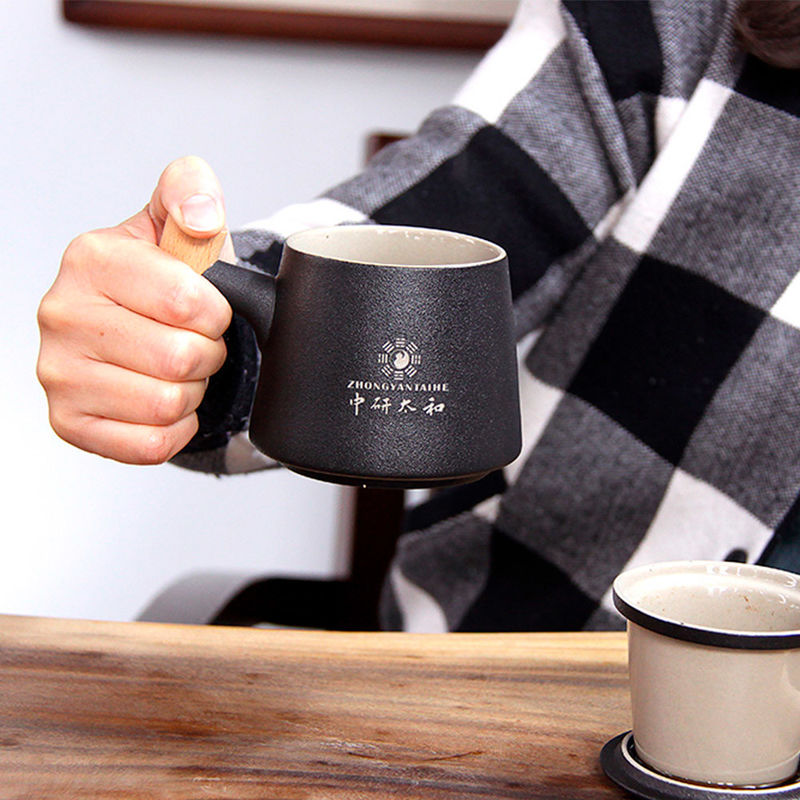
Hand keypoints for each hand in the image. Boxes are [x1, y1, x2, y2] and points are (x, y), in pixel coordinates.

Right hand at [37, 156, 232, 463]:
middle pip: (180, 359)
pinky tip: (164, 400)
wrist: (142, 325)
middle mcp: (60, 314)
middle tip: (192, 340)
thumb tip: (200, 213)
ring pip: (167, 405)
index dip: (216, 313)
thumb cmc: (168, 279)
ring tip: (175, 367)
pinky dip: (174, 427)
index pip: (187, 302)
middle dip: (207, 354)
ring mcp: (58, 373)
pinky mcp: (68, 422)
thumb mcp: (184, 224)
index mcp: (90, 258)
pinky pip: (150, 444)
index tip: (205, 307)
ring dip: (191, 391)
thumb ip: (193, 193)